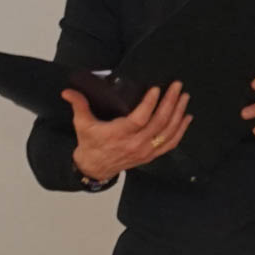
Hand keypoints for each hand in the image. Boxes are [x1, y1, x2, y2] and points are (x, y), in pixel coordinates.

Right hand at [65, 81, 192, 181]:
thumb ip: (79, 105)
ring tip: (184, 97)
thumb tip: (68, 91)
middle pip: (159, 123)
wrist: (95, 168)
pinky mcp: (150, 155)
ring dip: (178, 114)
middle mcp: (135, 144)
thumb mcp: (82, 124)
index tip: (156, 89)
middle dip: (170, 102)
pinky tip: (187, 117)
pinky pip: (170, 144)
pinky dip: (181, 130)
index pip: (139, 119)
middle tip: (177, 86)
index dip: (150, 104)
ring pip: (168, 132)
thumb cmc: (90, 144)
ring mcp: (145, 151)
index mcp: (119, 135)